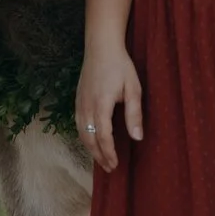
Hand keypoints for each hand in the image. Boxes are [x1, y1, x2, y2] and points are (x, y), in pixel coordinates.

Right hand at [74, 35, 142, 172]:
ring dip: (91, 149)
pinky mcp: (77, 100)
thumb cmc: (120, 66)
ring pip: (82, 133)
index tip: (116, 164)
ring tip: (101, 159)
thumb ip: (134, 114)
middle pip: (89, 138)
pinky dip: (84, 137)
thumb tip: (137, 137)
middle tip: (110, 168)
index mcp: (101, 104)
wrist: (101, 47)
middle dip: (99, 156)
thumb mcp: (133, 89)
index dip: (109, 153)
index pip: (103, 136)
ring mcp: (79, 103)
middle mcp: (87, 106)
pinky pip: (78, 124)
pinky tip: (91, 141)